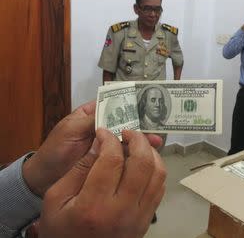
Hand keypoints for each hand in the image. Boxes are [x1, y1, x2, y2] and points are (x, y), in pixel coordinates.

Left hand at [22, 101, 162, 196]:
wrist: (44, 181)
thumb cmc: (54, 151)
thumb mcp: (70, 130)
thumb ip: (91, 120)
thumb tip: (114, 111)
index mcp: (92, 115)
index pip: (115, 105)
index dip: (130, 105)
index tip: (145, 107)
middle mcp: (104, 128)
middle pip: (126, 122)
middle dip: (141, 124)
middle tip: (156, 128)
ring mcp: (108, 146)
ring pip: (129, 139)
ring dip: (142, 140)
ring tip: (157, 142)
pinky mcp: (110, 161)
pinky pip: (126, 155)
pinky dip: (137, 155)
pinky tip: (149, 155)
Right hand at [39, 129, 165, 237]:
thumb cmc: (62, 230)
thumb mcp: (56, 199)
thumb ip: (78, 169)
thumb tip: (99, 143)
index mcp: (94, 206)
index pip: (112, 160)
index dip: (110, 139)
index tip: (104, 132)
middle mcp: (122, 211)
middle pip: (143, 164)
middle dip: (138, 140)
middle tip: (127, 132)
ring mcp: (139, 216)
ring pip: (158, 174)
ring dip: (151, 153)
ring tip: (137, 146)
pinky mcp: (147, 219)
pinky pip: (160, 188)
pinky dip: (155, 170)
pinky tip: (143, 164)